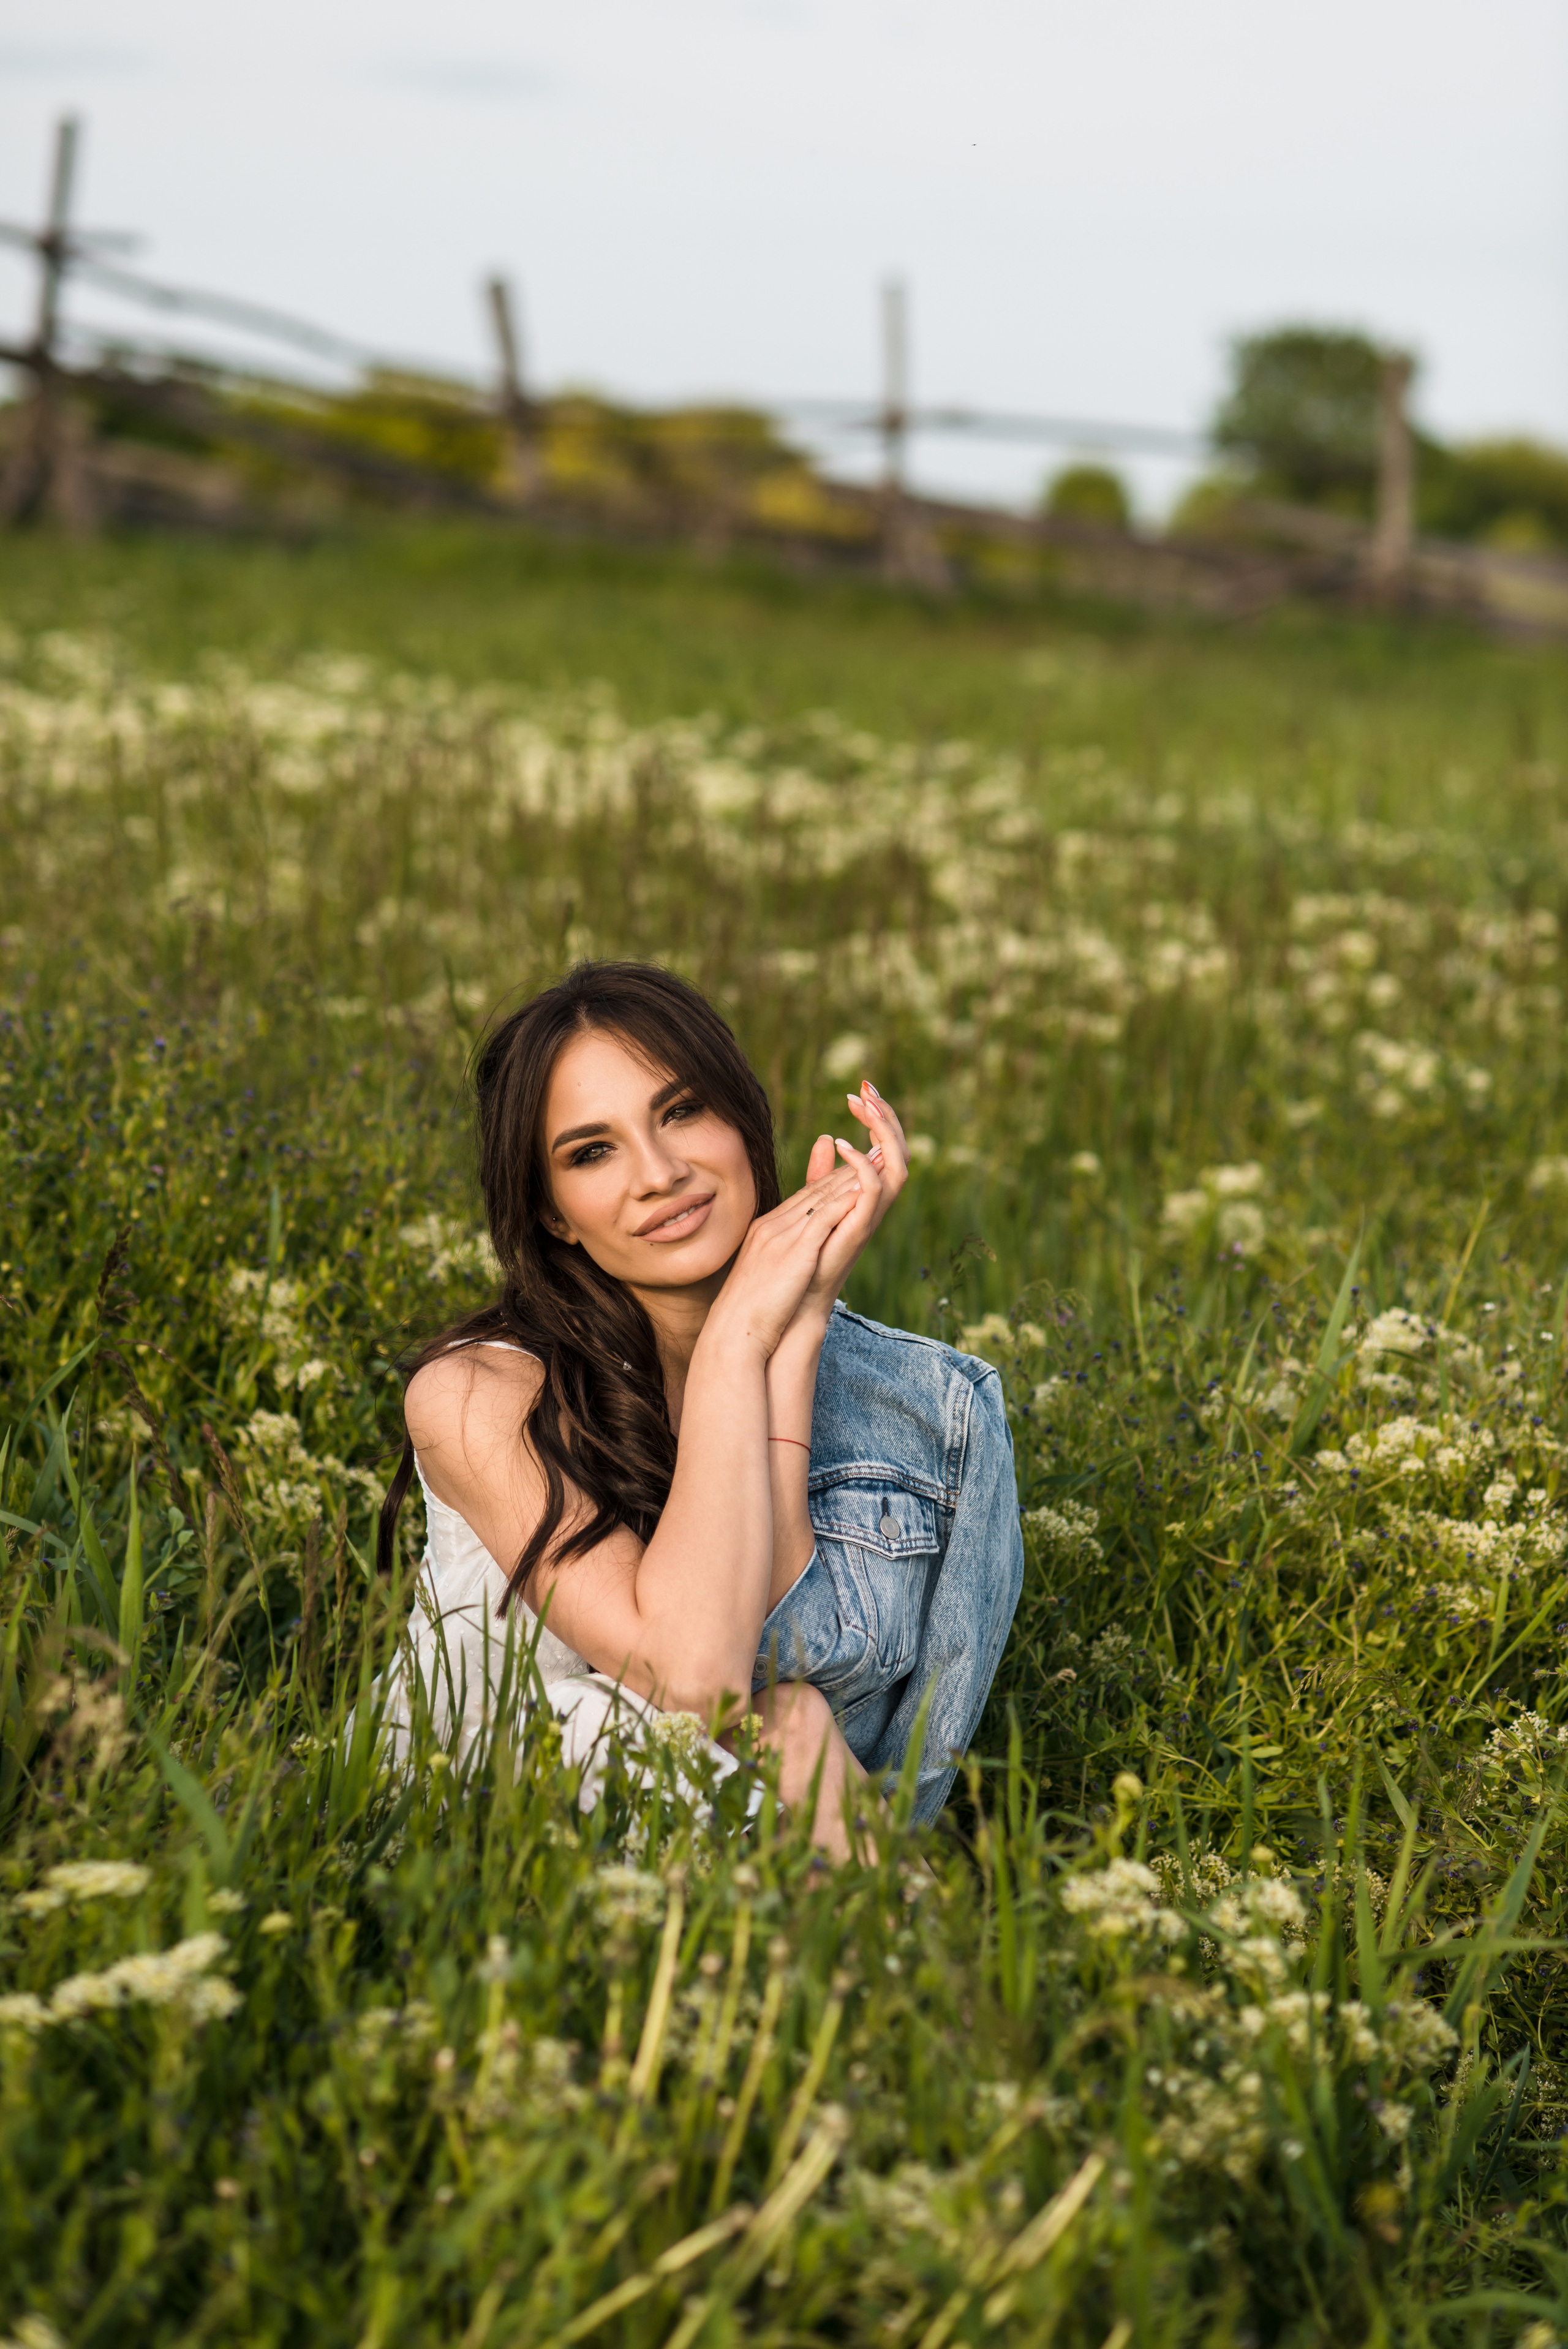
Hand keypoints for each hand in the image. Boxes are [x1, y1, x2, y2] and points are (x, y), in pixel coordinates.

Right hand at [702, 1160, 863, 1362]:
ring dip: (852, 1178)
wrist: (735, 1332)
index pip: (804, 1197)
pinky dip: (844, 1202)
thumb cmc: (749, 1313)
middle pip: (816, 1191)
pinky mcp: (795, 1251)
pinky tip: (865, 1190)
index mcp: (765, 1230)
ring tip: (878, 1161)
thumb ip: (779, 1259)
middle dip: (847, 1170)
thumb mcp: (764, 1277)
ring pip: (822, 1198)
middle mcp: (773, 1225)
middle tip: (876, 1152)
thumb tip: (791, 1259)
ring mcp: (782, 1235)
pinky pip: (824, 1218)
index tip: (855, 1166)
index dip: (832, 1179)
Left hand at [792, 1078, 909, 1321]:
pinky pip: (876, 1191)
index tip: (859, 1090)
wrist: (793, 1301)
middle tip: (866, 1088)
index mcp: (865, 1194)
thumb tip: (824, 1137)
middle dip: (886, 1116)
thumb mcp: (811, 1203)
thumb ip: (821, 1174)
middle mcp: (873, 1203)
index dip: (878, 1117)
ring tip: (862, 1105)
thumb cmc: (800, 1258)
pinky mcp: (859, 1229)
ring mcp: (869, 1216)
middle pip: (898, 1151)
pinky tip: (842, 1145)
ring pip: (898, 1165)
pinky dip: (863, 1165)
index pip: (885, 1147)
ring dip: (882, 1131)